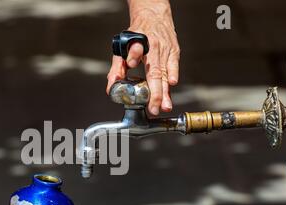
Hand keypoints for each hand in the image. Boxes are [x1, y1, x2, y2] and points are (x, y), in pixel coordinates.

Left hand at [107, 0, 179, 115]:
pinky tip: (172, 87)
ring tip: (165, 106)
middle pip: (155, 72)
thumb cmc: (137, 34)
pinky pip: (174, 67)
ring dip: (166, 92)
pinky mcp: (174, 52)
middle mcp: (154, 47)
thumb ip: (117, 68)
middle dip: (154, 92)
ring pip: (166, 74)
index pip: (136, 49)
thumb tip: (111, 86)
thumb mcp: (123, 47)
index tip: (131, 63)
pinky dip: (173, 77)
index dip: (134, 55)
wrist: (154, 16)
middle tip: (153, 108)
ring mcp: (166, 50)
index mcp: (139, 43)